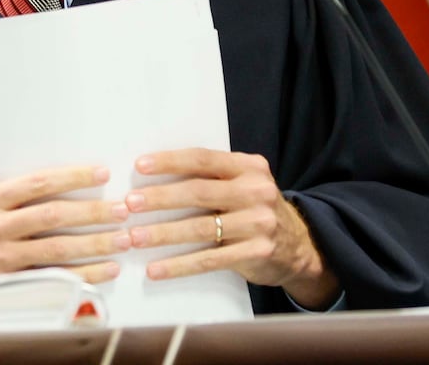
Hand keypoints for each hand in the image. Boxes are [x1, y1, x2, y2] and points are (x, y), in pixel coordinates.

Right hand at [0, 165, 130, 287]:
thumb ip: (15, 196)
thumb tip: (68, 185)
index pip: (38, 182)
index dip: (73, 177)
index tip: (102, 173)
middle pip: (53, 216)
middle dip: (93, 212)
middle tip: (123, 210)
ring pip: (57, 250)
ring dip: (95, 244)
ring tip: (123, 240)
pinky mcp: (7, 286)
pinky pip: (53, 279)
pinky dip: (83, 275)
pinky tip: (104, 270)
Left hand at [125, 148, 338, 308]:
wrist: (299, 244)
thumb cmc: (255, 209)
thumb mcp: (243, 183)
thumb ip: (211, 176)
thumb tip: (152, 174)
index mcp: (249, 167)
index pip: (203, 158)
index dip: (170, 161)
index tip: (139, 165)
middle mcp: (256, 191)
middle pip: (198, 192)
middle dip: (159, 198)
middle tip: (129, 203)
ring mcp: (258, 223)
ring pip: (201, 228)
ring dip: (163, 234)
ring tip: (134, 237)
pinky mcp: (256, 253)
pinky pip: (209, 260)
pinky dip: (179, 265)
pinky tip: (156, 269)